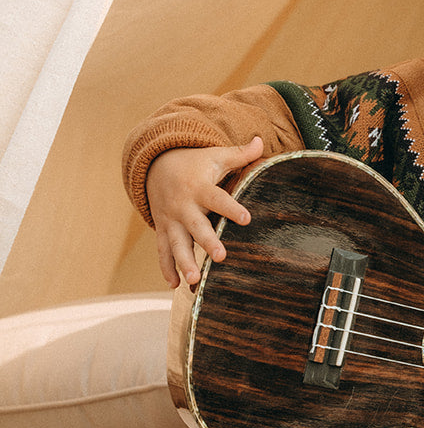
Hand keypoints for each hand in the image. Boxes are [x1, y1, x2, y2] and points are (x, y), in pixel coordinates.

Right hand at [146, 136, 264, 288]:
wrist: (156, 166)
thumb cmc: (195, 164)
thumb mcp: (215, 156)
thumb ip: (239, 154)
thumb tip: (262, 141)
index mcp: (200, 188)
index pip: (218, 199)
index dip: (232, 208)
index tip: (247, 219)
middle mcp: (183, 206)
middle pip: (196, 226)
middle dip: (207, 242)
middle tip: (221, 257)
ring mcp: (170, 220)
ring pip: (176, 243)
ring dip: (183, 262)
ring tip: (193, 280)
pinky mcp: (162, 230)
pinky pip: (162, 251)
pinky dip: (166, 268)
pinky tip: (173, 286)